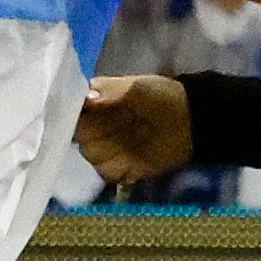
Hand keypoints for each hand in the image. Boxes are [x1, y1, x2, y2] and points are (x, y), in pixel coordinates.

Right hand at [73, 72, 198, 184]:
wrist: (190, 120)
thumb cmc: (161, 96)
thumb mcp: (137, 86)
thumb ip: (110, 91)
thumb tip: (87, 99)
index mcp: (93, 105)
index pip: (70, 113)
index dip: (74, 116)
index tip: (85, 116)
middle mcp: (94, 128)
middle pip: (79, 138)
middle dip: (93, 135)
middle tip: (115, 128)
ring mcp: (106, 150)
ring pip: (90, 156)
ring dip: (104, 152)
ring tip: (125, 143)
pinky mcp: (120, 169)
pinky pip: (106, 174)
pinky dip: (114, 170)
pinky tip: (128, 161)